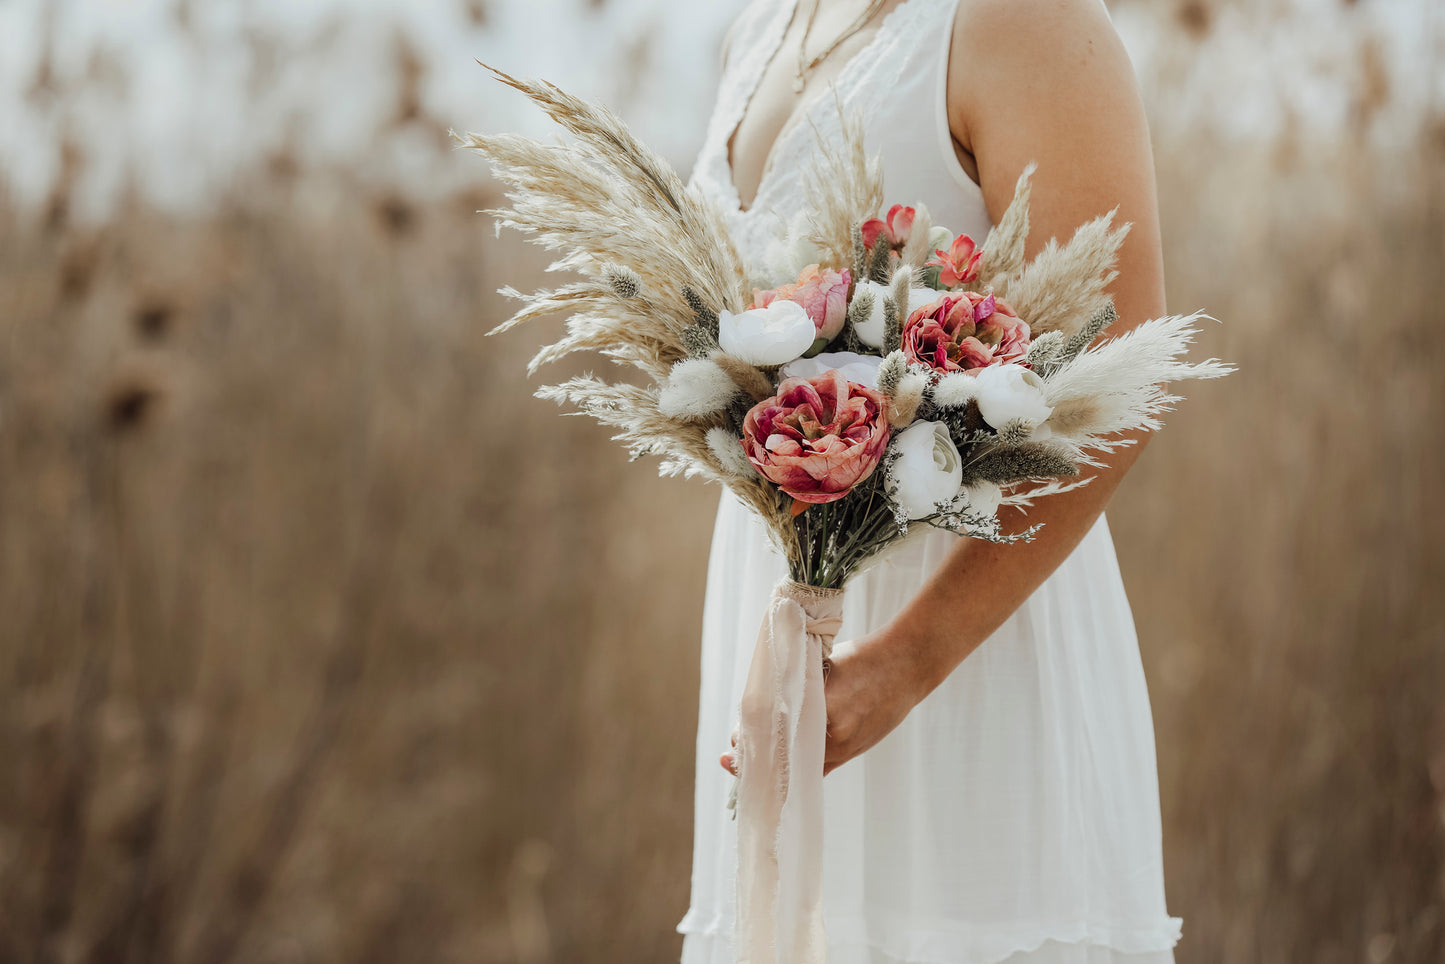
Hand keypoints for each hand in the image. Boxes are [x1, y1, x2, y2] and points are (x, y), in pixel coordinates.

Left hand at [718, 622, 932, 776]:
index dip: (751, 741)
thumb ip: (797, 685)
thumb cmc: (863, 658)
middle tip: (730, 759)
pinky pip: (821, 769)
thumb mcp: (822, 664)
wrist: (907, 663)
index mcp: (823, 708)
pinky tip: (783, 773)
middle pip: (785, 756)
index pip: (777, 732)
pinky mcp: (854, 752)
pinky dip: (801, 771)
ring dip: (778, 767)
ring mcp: (846, 747)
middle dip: (758, 758)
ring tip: (751, 766)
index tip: (731, 745)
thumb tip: (763, 703)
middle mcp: (834, 734)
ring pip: (801, 768)